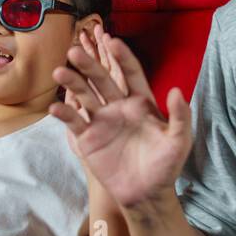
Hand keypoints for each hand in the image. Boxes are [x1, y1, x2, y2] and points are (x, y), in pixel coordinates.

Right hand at [50, 34, 190, 209]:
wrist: (146, 193)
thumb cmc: (166, 166)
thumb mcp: (179, 141)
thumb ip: (181, 116)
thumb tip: (177, 90)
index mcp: (141, 102)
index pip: (131, 73)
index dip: (122, 57)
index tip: (113, 42)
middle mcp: (119, 106)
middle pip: (102, 80)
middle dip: (89, 65)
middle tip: (75, 51)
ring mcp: (101, 120)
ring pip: (85, 96)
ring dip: (72, 83)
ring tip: (59, 72)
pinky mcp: (88, 138)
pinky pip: (74, 122)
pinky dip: (64, 113)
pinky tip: (55, 107)